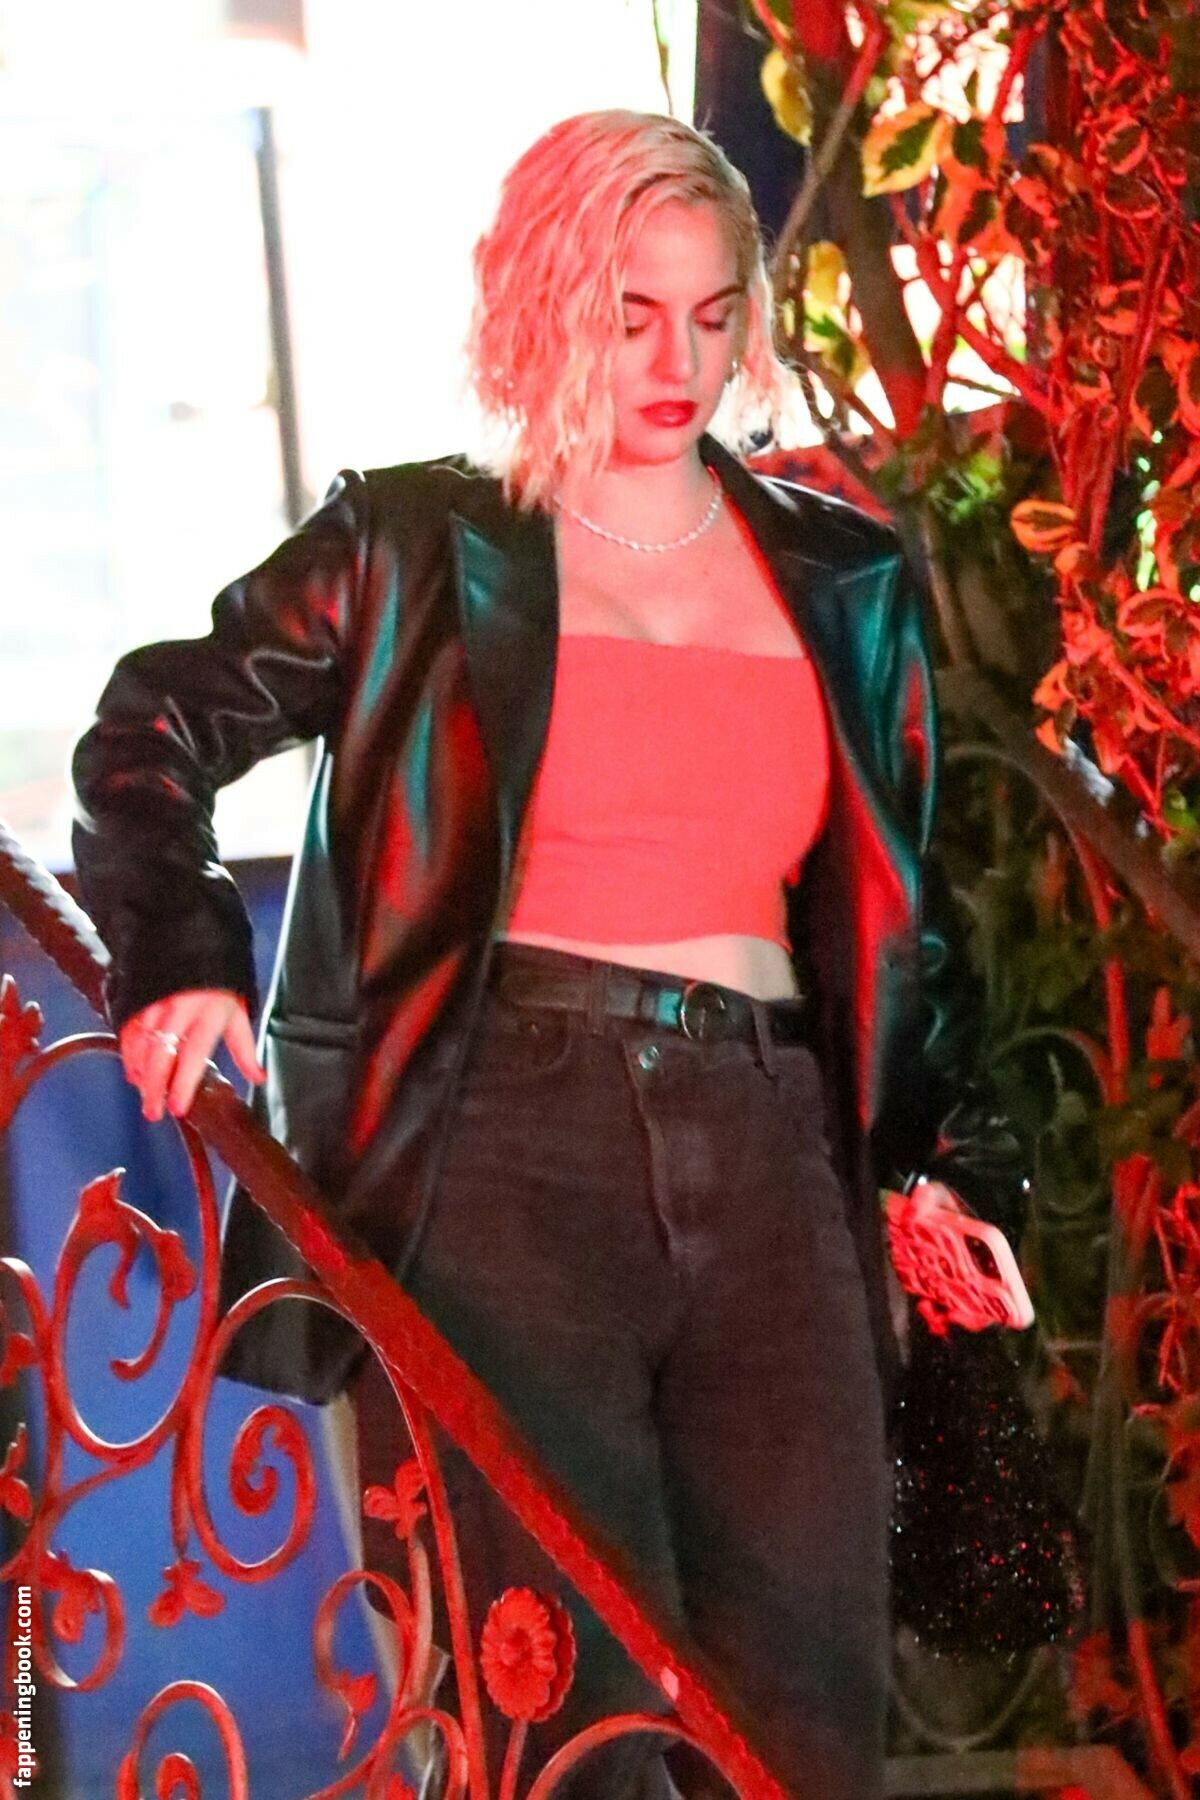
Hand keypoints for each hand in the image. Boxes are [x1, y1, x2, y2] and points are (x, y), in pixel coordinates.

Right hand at [119, 990, 265, 1121]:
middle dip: (155, 1087)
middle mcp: (182, 1006)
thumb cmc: (221, 978)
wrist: (193, 932)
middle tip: (153, 1112)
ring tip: (142, 1091)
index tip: (177, 1108)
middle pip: (163, 1054)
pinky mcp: (140, 992)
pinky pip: (129, 1026)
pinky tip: (131, 1068)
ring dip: (139, 1071)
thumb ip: (244, 1046)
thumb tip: (258, 1078)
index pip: (194, 1054)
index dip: (184, 1083)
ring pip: (142, 1042)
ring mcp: (157, 998)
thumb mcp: (238, 1009)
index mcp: (211, 1011)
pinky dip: (128, 1050)